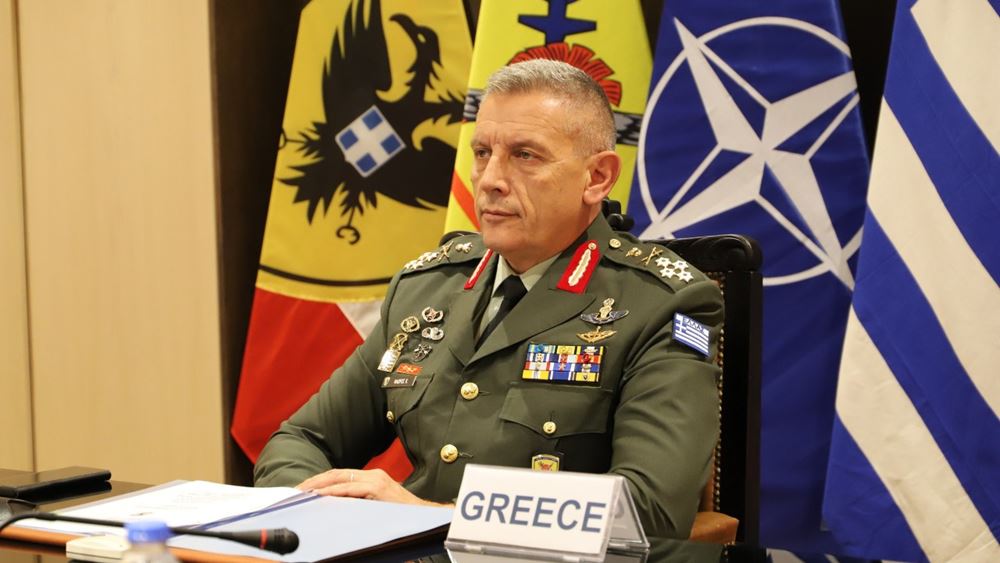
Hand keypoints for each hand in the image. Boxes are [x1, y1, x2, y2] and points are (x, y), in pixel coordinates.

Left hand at [296, 468, 446, 506]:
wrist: (426, 517)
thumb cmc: (402, 514)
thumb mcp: (379, 504)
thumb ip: (362, 501)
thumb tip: (338, 505)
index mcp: (373, 477)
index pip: (341, 475)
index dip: (321, 479)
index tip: (305, 487)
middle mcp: (374, 475)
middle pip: (337, 474)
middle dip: (315, 480)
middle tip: (297, 489)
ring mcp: (376, 481)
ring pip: (341, 479)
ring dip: (320, 485)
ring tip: (303, 492)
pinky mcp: (378, 490)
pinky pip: (350, 490)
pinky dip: (333, 492)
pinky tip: (320, 496)